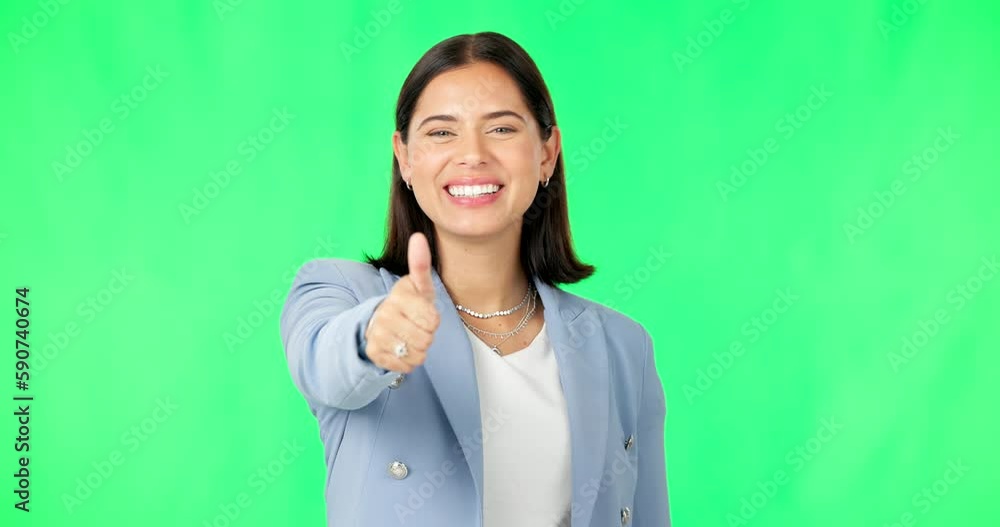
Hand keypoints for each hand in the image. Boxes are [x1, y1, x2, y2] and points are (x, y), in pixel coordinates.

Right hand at [363, 232, 440, 372]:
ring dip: (419, 349)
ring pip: (417, 354)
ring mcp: (377, 335)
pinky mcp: (374, 353)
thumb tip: (418, 237)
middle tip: (416, 326)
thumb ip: (421, 264)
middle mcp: (384, 314)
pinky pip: (406, 366)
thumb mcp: (418, 285)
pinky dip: (409, 361)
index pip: (432, 321)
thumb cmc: (409, 304)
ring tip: (409, 337)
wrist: (380, 323)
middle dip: (427, 335)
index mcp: (399, 296)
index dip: (433, 320)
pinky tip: (401, 348)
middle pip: (426, 339)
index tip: (423, 312)